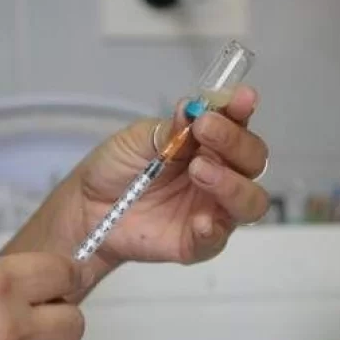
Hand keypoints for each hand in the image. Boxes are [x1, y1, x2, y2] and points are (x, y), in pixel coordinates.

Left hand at [73, 85, 268, 265]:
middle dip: (235, 142)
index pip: (239, 124)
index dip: (242, 110)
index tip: (241, 97)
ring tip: (198, 170)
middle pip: (253, 160)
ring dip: (232, 183)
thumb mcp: (138, 139)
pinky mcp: (197, 242)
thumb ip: (170, 129)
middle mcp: (221, 174)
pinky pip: (218, 238)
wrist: (87, 207)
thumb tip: (192, 108)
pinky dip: (213, 228)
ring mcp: (212, 209)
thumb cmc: (117, 167)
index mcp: (209, 143)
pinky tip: (200, 221)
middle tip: (205, 130)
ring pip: (250, 201)